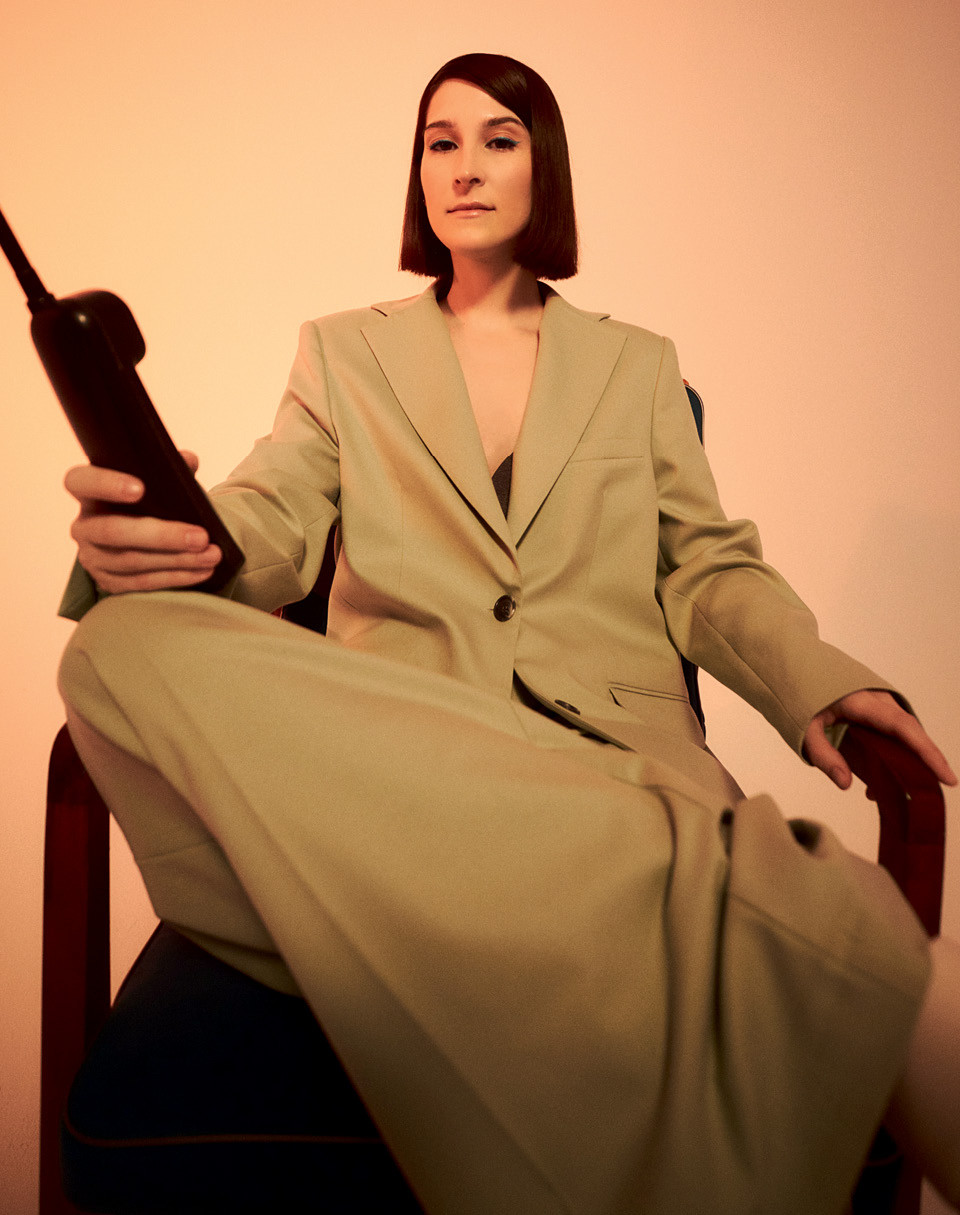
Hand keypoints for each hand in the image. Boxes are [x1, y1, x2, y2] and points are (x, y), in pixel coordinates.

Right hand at [65, 452, 221, 593]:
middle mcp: (83, 526)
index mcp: (89, 492)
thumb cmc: (150, 503)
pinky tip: (202, 571)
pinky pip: (142, 582)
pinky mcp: (108, 582)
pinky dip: (176, 577)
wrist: (144, 539)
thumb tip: (189, 460)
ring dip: (178, 560)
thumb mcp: (156, 483)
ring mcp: (92, 557)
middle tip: (201, 537)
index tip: (140, 489)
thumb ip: (170, 468)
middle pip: (114, 531)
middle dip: (162, 536)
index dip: (106, 484)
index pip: (80, 481)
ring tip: (212, 555)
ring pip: (133, 561)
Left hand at [803, 689, 956, 789]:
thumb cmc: (796, 690)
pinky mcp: (875, 705)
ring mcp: (878, 699)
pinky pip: (892, 730)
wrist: (790, 661)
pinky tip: (876, 778)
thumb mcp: (802, 725)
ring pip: (903, 733)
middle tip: (923, 795)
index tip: (947, 777)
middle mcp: (877, 697)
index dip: (928, 753)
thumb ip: (822, 754)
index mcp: (862, 700)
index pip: (903, 728)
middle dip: (921, 764)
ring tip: (889, 791)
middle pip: (910, 733)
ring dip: (904, 761)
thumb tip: (846, 784)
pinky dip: (892, 752)